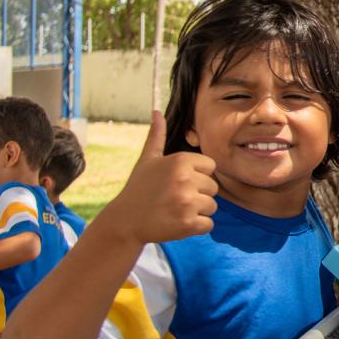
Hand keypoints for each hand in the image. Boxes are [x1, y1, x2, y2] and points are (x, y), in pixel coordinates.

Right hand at [97, 111, 217, 245]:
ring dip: (198, 211)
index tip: (178, 182)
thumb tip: (156, 111)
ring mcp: (187, 202)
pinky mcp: (188, 224)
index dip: (197, 176)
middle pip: (213, 188)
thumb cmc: (138, 188)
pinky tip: (179, 222)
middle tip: (175, 198)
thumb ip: (157, 136)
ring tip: (176, 210)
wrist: (125, 222)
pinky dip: (197, 227)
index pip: (210, 166)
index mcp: (180, 161)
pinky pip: (208, 225)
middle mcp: (186, 179)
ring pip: (212, 206)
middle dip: (198, 194)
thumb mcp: (147, 159)